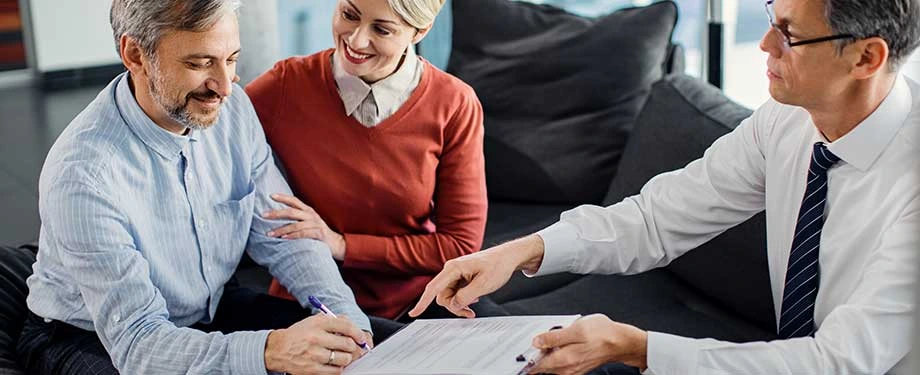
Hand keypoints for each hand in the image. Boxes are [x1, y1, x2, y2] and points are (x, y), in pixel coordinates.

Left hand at [263, 193, 345, 259]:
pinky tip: (284, 238)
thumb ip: (297, 220)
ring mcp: (316, 224)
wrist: (337, 244)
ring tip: (270, 234)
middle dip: (276, 213)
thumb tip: (278, 218)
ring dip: (281, 229)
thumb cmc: (319, 234)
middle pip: (292, 212)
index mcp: (308, 211)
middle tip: (264, 215)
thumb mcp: (309, 223)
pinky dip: (292, 236)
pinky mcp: (319, 234)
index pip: (294, 201)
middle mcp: (312, 215)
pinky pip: (303, 234)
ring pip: (295, 225)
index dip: (283, 197)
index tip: (270, 196)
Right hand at [264, 314, 366, 374]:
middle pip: (347, 344)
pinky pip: (335, 371)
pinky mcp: (312, 369)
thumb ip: (334, 321)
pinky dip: (338, 368)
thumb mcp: (314, 321)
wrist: (278, 349)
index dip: (357, 332)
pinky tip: (334, 364)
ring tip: (341, 356)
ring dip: (346, 358)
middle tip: (350, 348)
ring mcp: (314, 355)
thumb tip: (353, 327)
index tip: (361, 338)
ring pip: (343, 359)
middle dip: (352, 347)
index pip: (345, 326)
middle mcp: (316, 338)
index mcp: (318, 324)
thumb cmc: (299, 334)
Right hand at [408, 235, 545, 317]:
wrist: (508, 257)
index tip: (414, 313)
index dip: (422, 302)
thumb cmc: (498, 266)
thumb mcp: (484, 284)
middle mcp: (451, 270)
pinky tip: (475, 297)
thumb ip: (465, 296)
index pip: (433, 288)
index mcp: (453, 268)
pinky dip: (463, 299)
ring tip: (474, 305)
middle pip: (442, 296)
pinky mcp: (460, 277)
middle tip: (470, 313)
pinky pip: (455, 293)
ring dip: (459, 304)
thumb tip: (453, 304)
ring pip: (449, 296)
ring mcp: (455, 274)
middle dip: (454, 306)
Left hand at [529, 314, 647, 374]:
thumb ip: (554, 337)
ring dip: (547, 356)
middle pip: (544, 366)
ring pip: (552, 366)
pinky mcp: (578, 366)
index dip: (527, 359)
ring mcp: (573, 369)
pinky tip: (560, 345)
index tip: (520, 352)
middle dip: (536, 356)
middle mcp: (567, 368)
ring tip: (548, 341)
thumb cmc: (602, 334)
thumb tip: (537, 341)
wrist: (621, 342)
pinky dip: (557, 357)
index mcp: (564, 359)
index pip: (537, 365)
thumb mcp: (576, 329)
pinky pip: (561, 365)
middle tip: (534, 343)